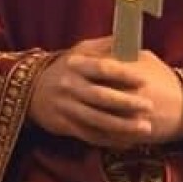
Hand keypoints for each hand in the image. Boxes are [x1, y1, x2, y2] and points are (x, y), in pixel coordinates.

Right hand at [27, 37, 182, 149]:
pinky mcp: (64, 125)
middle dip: (127, 103)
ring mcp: (66, 107)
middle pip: (101, 96)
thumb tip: (131, 39)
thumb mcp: (79, 51)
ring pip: (97, 119)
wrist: (32, 91)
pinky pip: (90, 135)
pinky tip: (129, 142)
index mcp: (76, 65)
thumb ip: (105, 46)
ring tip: (145, 129)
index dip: (124, 74)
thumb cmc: (65, 68)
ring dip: (123, 126)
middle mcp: (69, 86)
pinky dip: (110, 140)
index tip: (144, 80)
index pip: (102, 68)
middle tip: (150, 106)